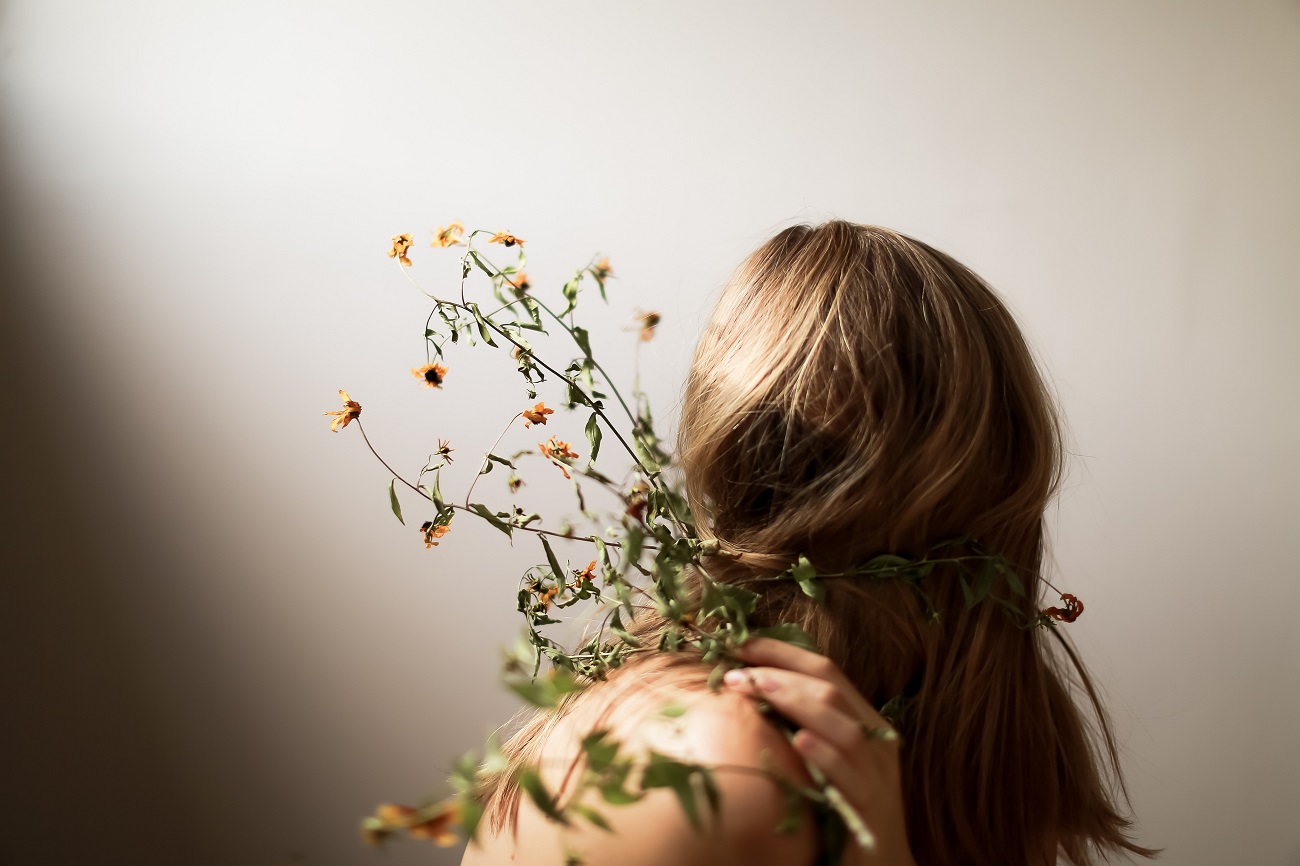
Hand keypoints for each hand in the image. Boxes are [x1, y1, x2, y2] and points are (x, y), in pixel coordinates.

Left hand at [722, 637, 915, 865]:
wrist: (881, 865)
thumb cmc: (841, 804)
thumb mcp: (822, 756)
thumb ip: (800, 722)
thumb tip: (749, 684)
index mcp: (863, 719)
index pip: (826, 669)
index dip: (783, 651)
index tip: (739, 643)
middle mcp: (876, 739)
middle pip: (832, 690)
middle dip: (782, 674)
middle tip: (737, 674)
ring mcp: (876, 774)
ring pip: (844, 726)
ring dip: (798, 703)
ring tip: (760, 690)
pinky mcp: (872, 809)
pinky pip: (850, 777)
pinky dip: (825, 756)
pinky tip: (799, 742)